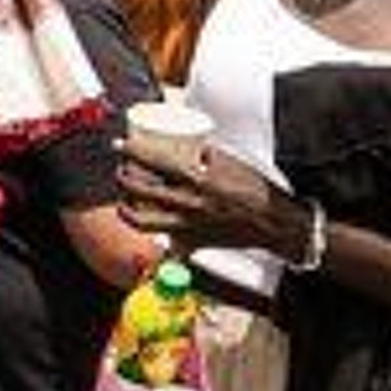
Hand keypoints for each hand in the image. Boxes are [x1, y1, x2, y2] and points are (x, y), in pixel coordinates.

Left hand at [117, 144, 308, 262]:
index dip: (132, 151)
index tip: (120, 146)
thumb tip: (183, 146)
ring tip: (124, 200)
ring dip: (127, 209)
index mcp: (196, 179)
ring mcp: (187, 226)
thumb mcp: (227, 160)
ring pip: (142, 221)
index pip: (153, 161)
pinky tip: (153, 228)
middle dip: (122, 177)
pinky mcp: (192, 243)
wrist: (271, 221)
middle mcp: (187, 204)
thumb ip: (201, 153)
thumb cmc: (253, 189)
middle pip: (139, 190)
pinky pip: (167, 244)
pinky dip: (157, 237)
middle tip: (121, 170)